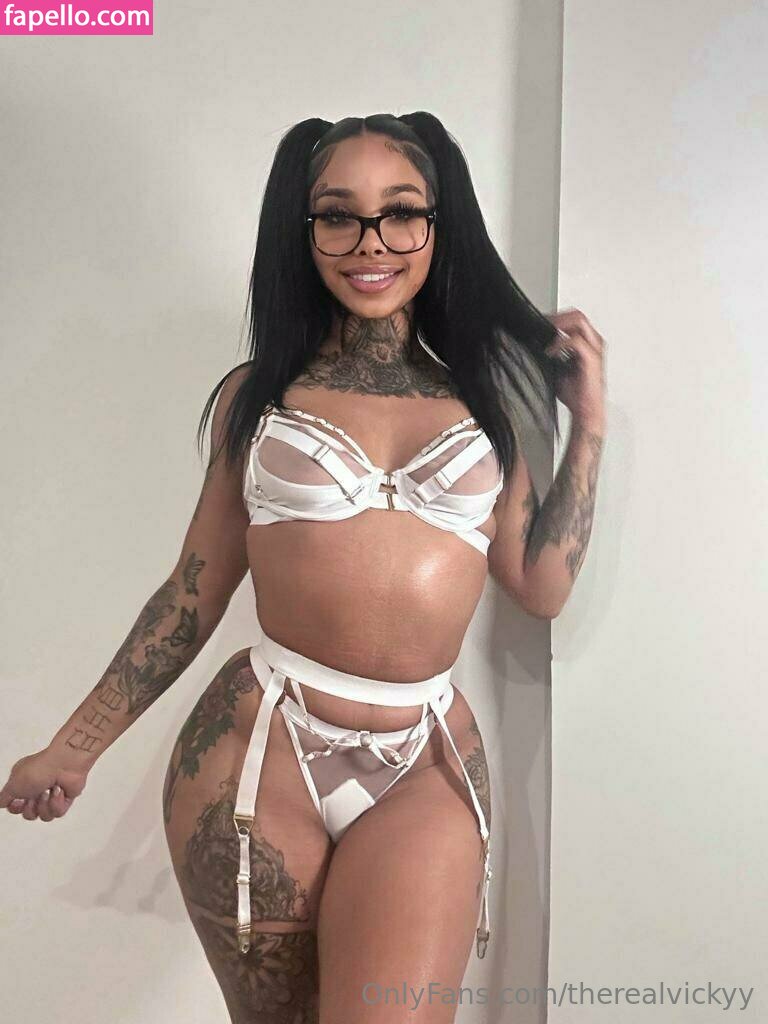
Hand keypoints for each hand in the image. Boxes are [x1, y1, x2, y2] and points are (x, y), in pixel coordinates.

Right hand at [0, 747, 88, 821]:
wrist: (65, 765)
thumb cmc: (39, 770)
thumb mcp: (13, 784)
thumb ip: (4, 797)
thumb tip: (1, 803)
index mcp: (23, 783)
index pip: (15, 807)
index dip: (16, 808)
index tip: (18, 801)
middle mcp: (36, 789)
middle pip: (29, 814)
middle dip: (31, 808)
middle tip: (35, 796)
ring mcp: (51, 794)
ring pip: (44, 816)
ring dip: (45, 805)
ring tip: (48, 791)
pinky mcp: (65, 799)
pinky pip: (58, 813)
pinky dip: (57, 803)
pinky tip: (59, 791)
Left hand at [544, 308, 606, 428]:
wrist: (585, 411)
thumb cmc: (574, 393)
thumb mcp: (556, 367)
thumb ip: (550, 352)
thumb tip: (531, 343)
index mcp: (588, 343)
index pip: (573, 319)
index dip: (555, 318)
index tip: (537, 323)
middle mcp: (594, 342)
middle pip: (577, 315)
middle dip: (557, 318)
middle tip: (540, 325)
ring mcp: (595, 349)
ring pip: (579, 321)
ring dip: (558, 325)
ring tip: (544, 334)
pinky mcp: (592, 359)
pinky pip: (575, 341)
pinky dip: (560, 344)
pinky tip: (550, 353)